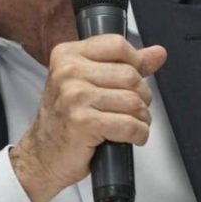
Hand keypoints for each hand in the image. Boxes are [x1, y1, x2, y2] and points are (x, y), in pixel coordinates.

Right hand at [9, 34, 166, 201]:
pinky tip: (130, 137)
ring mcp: (75, 96)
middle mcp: (68, 72)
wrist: (43, 156)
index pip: (117, 45)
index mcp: (68, 55)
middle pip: (130, 75)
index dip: (135, 63)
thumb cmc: (65, 120)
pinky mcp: (83, 122)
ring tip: (131, 124)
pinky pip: (129, 125)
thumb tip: (158, 53)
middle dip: (141, 97)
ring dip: (141, 118)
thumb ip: (125, 64)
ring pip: (133, 101)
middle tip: (132, 109)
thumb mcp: (90, 83)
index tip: (133, 80)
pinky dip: (138, 134)